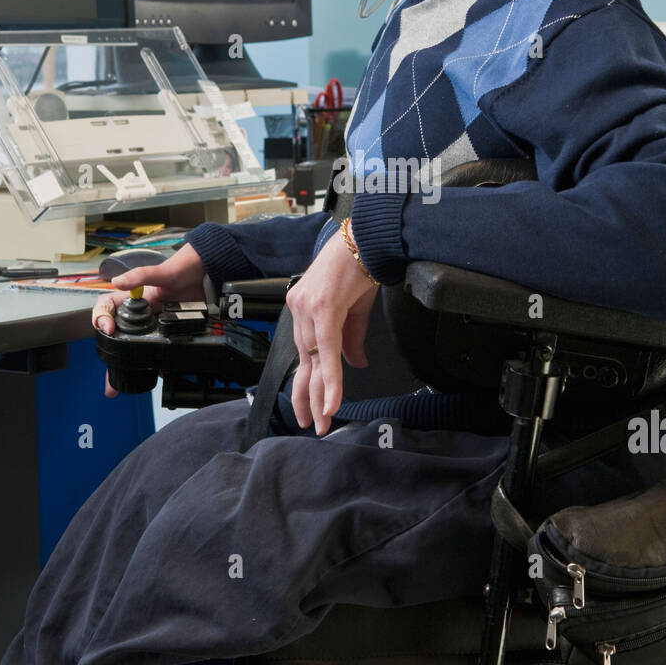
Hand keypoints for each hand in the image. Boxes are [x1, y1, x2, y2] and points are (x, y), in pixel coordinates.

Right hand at [92, 244, 206, 396]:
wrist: (207, 274)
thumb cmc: (181, 268)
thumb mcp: (161, 272)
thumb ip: (141, 275)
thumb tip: (118, 281)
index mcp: (132, 298)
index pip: (106, 307)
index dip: (101, 318)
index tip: (108, 328)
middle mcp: (140, 313)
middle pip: (118, 336)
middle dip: (112, 359)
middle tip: (110, 383)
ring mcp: (154, 324)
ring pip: (138, 347)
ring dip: (133, 365)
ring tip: (129, 381)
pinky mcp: (169, 331)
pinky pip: (161, 349)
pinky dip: (160, 362)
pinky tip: (161, 372)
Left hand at [285, 226, 379, 435]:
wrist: (366, 239)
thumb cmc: (359, 266)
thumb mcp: (355, 309)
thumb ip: (350, 340)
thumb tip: (354, 365)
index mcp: (303, 310)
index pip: (304, 355)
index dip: (308, 385)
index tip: (312, 409)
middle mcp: (299, 310)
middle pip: (304, 363)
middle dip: (309, 398)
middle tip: (313, 425)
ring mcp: (307, 309)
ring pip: (314, 361)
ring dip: (320, 395)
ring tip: (323, 420)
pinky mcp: (322, 308)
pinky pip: (326, 351)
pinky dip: (331, 379)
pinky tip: (332, 401)